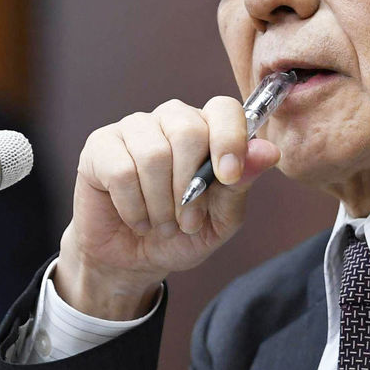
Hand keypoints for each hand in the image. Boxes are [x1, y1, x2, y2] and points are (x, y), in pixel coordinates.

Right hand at [53, 96, 280, 319]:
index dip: (229, 139)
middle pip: (188, 131)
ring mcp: (134, 128)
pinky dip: (134, 207)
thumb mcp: (222, 219)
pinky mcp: (101, 145)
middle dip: (190, 187)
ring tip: (163, 224)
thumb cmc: (183, 234)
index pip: (224, 109)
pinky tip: (137, 218)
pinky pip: (121, 171)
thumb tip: (269, 152)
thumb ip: (242, 184)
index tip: (228, 176)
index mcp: (208, 129)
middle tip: (188, 220)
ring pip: (154, 154)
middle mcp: (172, 120)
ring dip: (162, 204)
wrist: (133, 260)